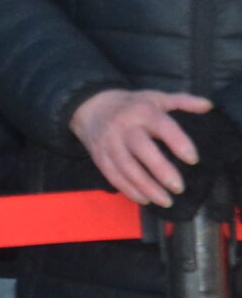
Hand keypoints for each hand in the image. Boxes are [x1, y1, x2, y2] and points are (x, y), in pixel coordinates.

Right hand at [72, 87, 217, 207]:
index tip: (193, 159)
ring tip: (165, 201)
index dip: (177, 142)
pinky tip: (145, 200)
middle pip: (141, 149)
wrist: (90, 106)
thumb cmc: (131, 105)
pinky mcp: (99, 156)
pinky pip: (113, 176)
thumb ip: (182, 101)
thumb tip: (208, 106)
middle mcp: (123, 126)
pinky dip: (128, 190)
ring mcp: (109, 142)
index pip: (161, 126)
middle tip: (179, 188)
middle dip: (160, 170)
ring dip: (146, 186)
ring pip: (126, 167)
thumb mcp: (155, 97)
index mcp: (141, 111)